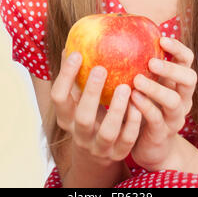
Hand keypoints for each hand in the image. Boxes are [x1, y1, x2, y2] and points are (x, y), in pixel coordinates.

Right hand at [51, 49, 141, 167]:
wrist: (95, 154)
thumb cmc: (87, 114)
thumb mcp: (77, 99)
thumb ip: (76, 76)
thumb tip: (74, 42)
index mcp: (66, 117)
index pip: (58, 97)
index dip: (66, 76)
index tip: (77, 53)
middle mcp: (80, 134)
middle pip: (82, 117)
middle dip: (91, 92)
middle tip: (100, 68)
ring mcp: (99, 147)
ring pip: (107, 132)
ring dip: (116, 109)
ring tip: (125, 87)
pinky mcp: (117, 154)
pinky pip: (127, 140)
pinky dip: (132, 123)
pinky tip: (138, 105)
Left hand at [130, 37, 197, 170]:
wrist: (150, 146)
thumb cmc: (146, 106)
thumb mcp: (148, 83)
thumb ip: (142, 65)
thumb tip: (123, 32)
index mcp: (179, 82)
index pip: (187, 60)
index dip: (178, 49)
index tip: (162, 39)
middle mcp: (182, 98)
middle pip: (189, 79)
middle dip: (172, 68)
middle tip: (151, 62)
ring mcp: (174, 117)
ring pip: (174, 101)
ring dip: (156, 88)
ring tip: (137, 80)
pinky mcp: (162, 133)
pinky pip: (157, 119)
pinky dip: (146, 107)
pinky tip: (132, 99)